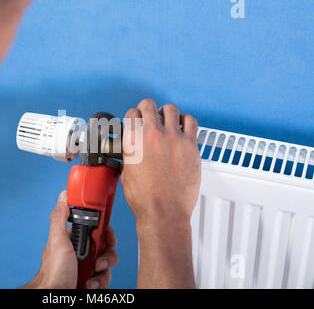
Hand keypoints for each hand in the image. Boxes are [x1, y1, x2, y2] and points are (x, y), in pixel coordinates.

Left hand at [22, 190, 118, 288]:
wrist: (54, 295)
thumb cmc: (53, 271)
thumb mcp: (57, 240)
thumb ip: (60, 216)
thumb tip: (64, 195)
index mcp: (75, 238)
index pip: (97, 228)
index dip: (105, 231)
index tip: (107, 235)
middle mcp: (83, 251)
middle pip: (107, 246)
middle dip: (108, 253)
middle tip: (99, 260)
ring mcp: (88, 266)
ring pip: (109, 263)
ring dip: (104, 270)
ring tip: (92, 274)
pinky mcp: (93, 279)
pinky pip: (106, 278)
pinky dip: (100, 282)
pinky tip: (89, 284)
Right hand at [121, 100, 199, 287]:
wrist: (163, 212)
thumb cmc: (144, 198)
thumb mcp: (126, 172)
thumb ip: (130, 154)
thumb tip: (133, 149)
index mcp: (133, 140)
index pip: (132, 113)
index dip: (134, 116)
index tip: (137, 119)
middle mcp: (152, 134)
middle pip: (149, 105)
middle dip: (148, 108)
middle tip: (150, 115)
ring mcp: (173, 138)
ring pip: (171, 109)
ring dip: (167, 113)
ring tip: (168, 120)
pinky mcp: (190, 145)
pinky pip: (191, 122)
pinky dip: (186, 121)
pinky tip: (183, 127)